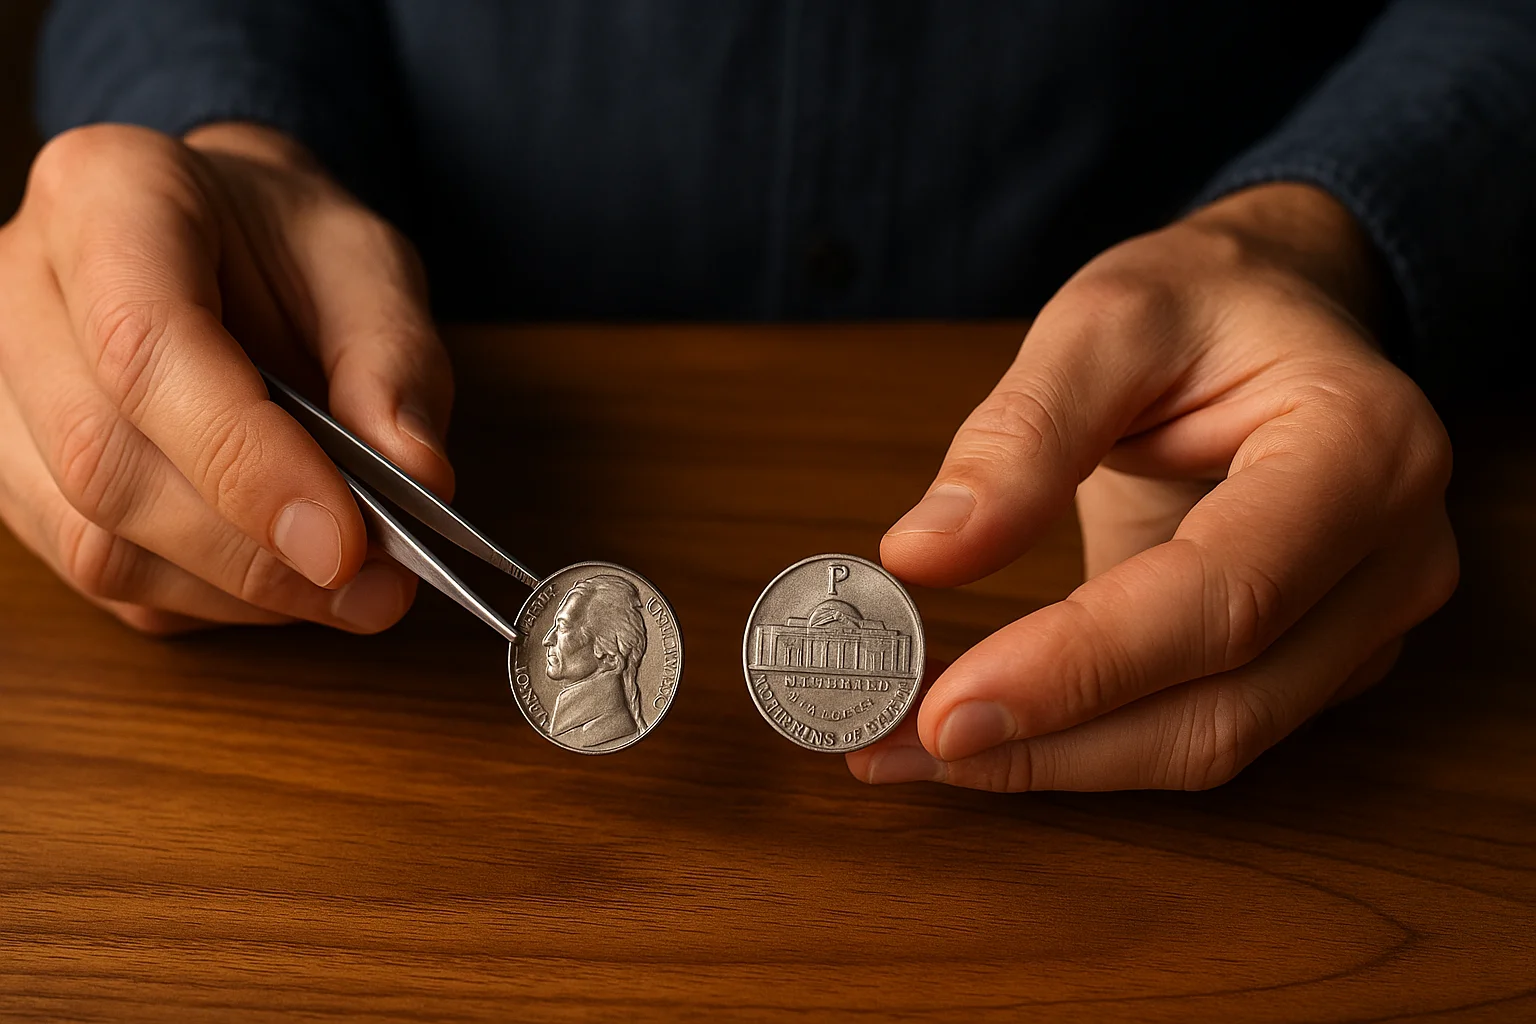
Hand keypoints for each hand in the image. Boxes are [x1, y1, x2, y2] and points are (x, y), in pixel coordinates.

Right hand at [0, 123, 452, 633]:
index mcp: (106, 196)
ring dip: (236, 588)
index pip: (144, 349)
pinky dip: (206, 598)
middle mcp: (19, 291)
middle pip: (106, 462)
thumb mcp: (370, 265)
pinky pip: (98, 573)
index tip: (346, 541)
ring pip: (93, 538)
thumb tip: (419, 476)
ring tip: (349, 591)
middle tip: (375, 588)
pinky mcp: (16, 472)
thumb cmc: (288, 242)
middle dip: (253, 550)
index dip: (245, 462)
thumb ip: (396, 363)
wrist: (219, 234)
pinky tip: (284, 580)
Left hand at [848, 183, 1457, 790]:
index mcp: (1363, 451)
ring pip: (1207, 742)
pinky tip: (978, 724)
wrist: (1276, 316)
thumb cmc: (1202, 304)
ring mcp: (1365, 625)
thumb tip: (923, 555)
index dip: (1082, 668)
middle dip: (1049, 743)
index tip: (945, 708)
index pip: (1223, 598)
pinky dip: (1079, 742)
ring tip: (905, 744)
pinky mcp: (1316, 665)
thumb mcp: (1102, 321)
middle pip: (1222, 706)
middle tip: (893, 741)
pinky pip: (1192, 728)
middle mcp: (1393, 559)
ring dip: (1052, 762)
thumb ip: (1020, 435)